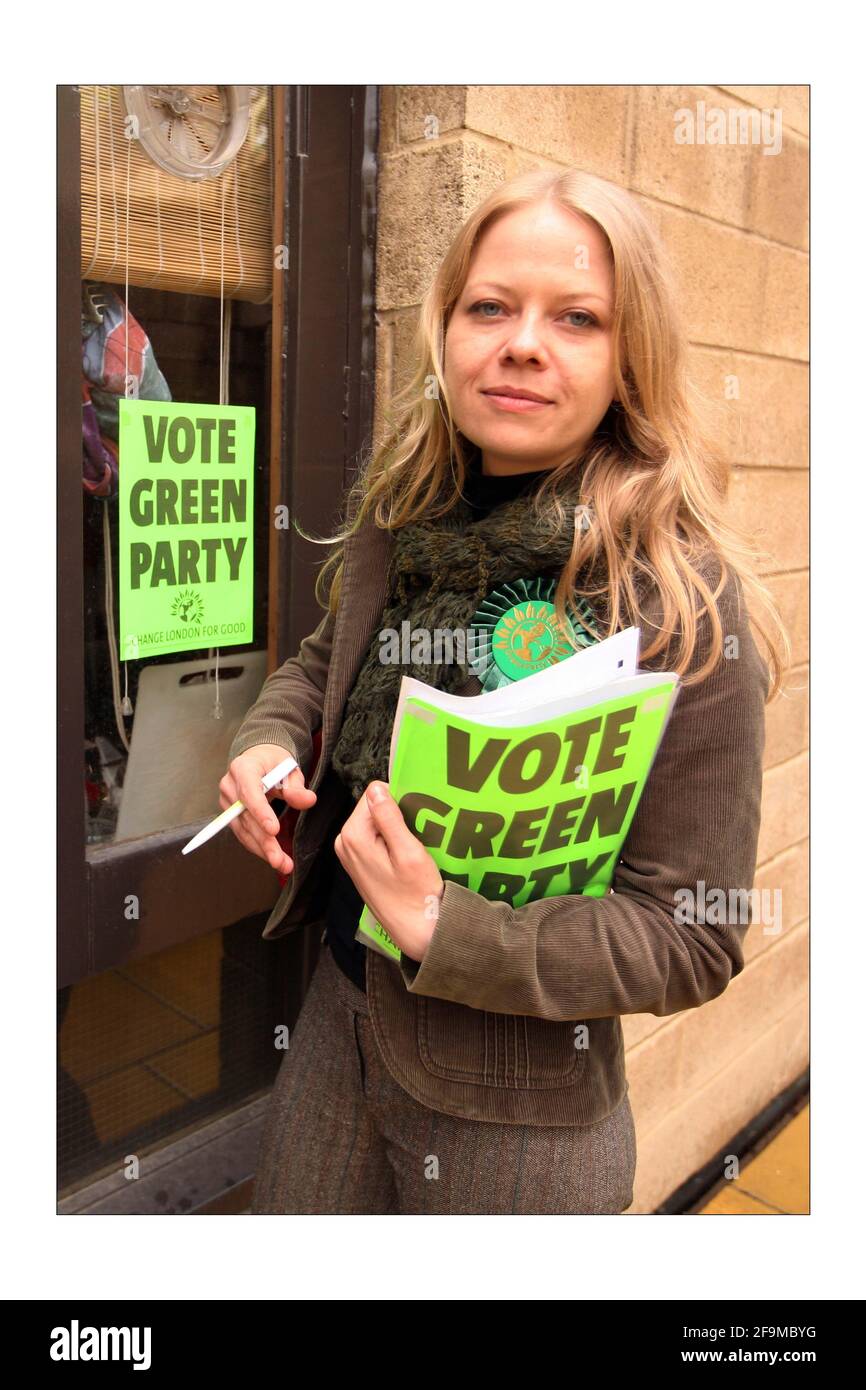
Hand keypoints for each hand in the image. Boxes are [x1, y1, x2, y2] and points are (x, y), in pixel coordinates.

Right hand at [220, 743, 316, 875]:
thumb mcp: (290, 769)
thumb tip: (309, 800)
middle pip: (246, 817)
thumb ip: (297, 787)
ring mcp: (227, 802)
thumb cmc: (274, 763)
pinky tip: (272, 857)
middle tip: (279, 859)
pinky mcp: (230, 815)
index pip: (249, 792)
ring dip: (262, 850)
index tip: (273, 830)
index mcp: (244, 768)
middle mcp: (230, 785)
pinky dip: (257, 847)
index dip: (260, 812)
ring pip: (243, 830)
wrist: (257, 760)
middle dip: (264, 841)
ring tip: (282, 864)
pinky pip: (242, 834)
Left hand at [334, 781, 443, 960]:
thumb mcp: (408, 852)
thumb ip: (389, 817)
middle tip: (417, 836)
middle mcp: (344, 841)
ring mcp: (349, 852)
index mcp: (353, 835)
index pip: (376, 794)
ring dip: (397, 829)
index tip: (416, 821)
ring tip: (413, 848)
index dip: (400, 802)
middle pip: (374, 807)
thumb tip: (375, 787)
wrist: (416, 929)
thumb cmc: (416, 893)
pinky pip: (375, 837)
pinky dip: (392, 841)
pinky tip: (406, 857)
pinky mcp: (358, 862)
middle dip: (397, 815)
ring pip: (376, 822)